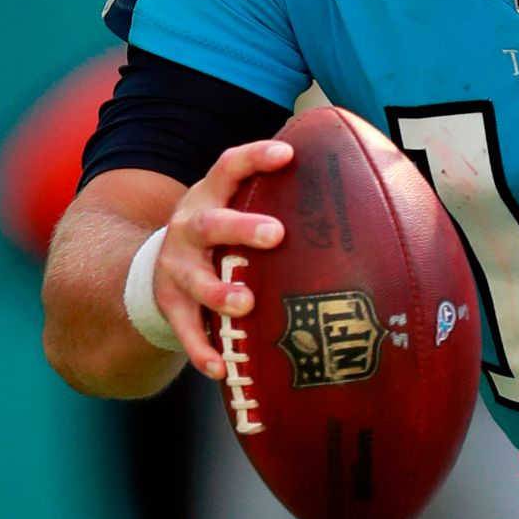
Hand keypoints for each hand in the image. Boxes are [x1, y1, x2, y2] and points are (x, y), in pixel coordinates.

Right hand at [153, 139, 293, 379]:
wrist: (157, 265)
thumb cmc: (221, 232)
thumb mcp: (235, 204)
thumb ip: (279, 197)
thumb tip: (361, 185)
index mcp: (210, 196)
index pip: (229, 166)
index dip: (255, 157)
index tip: (287, 153)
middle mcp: (189, 227)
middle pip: (210, 223)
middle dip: (241, 228)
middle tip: (276, 234)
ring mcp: (176, 267)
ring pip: (194, 279)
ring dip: (219, 292)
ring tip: (245, 303)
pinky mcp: (170, 304)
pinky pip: (185, 329)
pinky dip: (201, 348)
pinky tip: (220, 366)